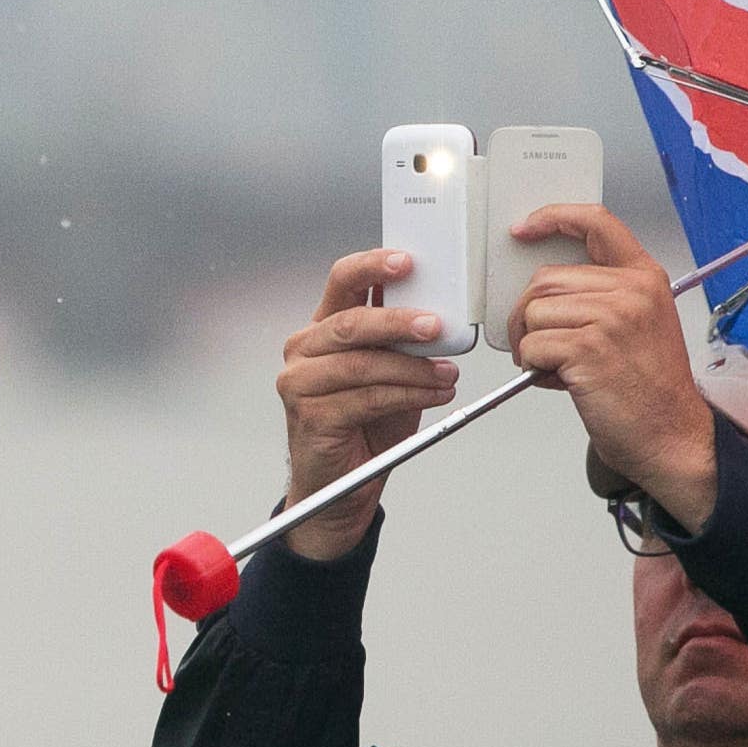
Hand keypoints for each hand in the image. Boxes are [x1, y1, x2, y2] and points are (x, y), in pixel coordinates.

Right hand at [276, 248, 461, 559]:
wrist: (344, 486)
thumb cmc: (368, 423)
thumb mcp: (391, 371)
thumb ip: (403, 342)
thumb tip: (443, 311)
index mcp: (323, 326)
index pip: (343, 280)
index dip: (373, 265)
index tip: (408, 260)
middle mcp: (304, 348)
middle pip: (351, 322)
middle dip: (399, 321)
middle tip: (437, 326)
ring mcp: (299, 382)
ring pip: (362, 364)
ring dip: (413, 369)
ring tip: (448, 374)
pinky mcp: (308, 415)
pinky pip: (365, 398)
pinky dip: (407, 395)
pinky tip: (435, 395)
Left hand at [505, 206, 715, 533]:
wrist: (670, 436)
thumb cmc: (650, 389)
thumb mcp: (641, 324)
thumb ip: (604, 296)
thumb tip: (544, 289)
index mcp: (644, 277)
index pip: (597, 223)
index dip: (555, 217)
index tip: (525, 228)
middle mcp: (630, 290)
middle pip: (546, 278)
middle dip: (528, 314)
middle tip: (539, 345)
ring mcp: (611, 316)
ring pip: (533, 311)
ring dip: (529, 343)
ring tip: (555, 366)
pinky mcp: (588, 347)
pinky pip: (531, 344)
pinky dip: (533, 366)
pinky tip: (558, 380)